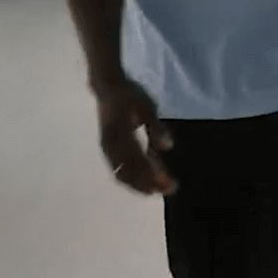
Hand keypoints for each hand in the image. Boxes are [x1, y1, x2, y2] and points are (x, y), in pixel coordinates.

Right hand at [94, 77, 175, 195]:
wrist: (107, 87)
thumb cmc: (129, 96)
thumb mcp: (147, 107)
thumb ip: (156, 128)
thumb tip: (168, 148)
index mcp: (123, 134)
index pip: (140, 162)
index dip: (155, 176)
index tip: (170, 184)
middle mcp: (112, 146)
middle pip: (130, 172)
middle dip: (149, 184)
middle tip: (168, 190)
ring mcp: (108, 149)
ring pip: (122, 174)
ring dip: (138, 185)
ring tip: (156, 190)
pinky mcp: (107, 149)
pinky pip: (117, 169)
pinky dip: (130, 179)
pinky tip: (142, 182)